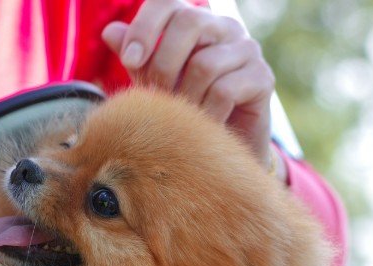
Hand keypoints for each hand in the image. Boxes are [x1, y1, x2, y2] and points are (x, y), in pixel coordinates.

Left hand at [102, 0, 275, 168]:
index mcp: (194, 21)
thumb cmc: (184, 106)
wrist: (220, 144)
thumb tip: (110, 31)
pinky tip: (204, 125)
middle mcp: (223, 27)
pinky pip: (224, 91)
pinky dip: (206, 113)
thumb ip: (135, 57)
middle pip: (188, 22)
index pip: (167, 1)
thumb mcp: (152, 81)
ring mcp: (247, 50)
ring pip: (204, 63)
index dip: (144, 26)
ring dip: (184, 97)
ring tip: (182, 115)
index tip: (129, 61)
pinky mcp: (262, 78)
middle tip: (158, 96)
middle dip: (163, 65)